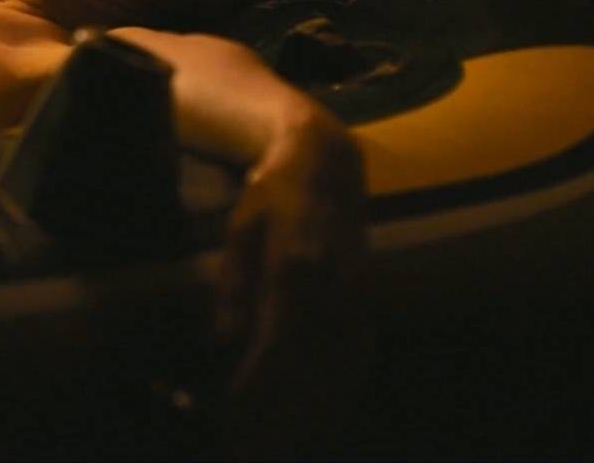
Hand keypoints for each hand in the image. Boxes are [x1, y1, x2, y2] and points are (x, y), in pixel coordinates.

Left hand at [216, 106, 369, 439]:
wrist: (326, 162)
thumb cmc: (270, 196)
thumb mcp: (238, 233)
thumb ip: (233, 287)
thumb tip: (224, 342)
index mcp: (293, 268)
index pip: (275, 344)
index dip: (255, 385)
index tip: (233, 410)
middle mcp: (333, 284)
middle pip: (311, 363)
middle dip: (282, 403)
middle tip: (250, 431)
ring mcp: (357, 290)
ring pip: (340, 361)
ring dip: (314, 398)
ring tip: (284, 427)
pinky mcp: (369, 293)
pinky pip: (359, 347)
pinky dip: (342, 378)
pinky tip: (324, 402)